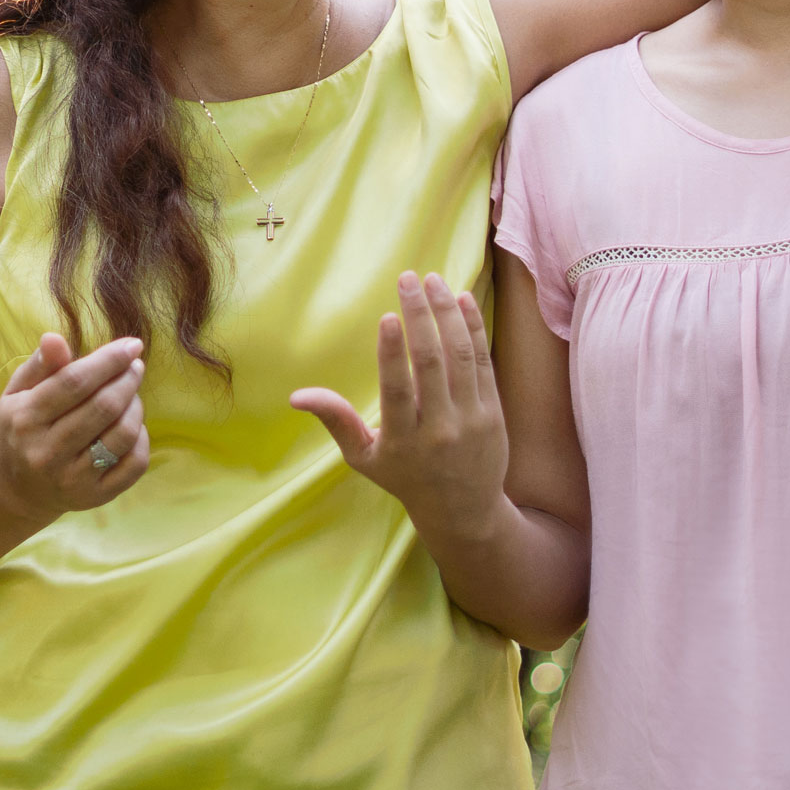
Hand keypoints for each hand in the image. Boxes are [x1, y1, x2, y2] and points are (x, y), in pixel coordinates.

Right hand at [0, 333, 146, 519]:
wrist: (15, 486)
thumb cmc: (22, 425)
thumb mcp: (20, 391)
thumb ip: (41, 365)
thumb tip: (54, 338)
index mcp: (25, 419)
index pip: (75, 382)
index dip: (109, 360)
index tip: (132, 345)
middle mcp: (46, 453)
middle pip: (104, 408)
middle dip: (128, 380)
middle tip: (135, 366)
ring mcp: (72, 479)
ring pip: (122, 435)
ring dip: (136, 406)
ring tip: (131, 393)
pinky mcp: (94, 497)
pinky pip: (134, 465)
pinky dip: (142, 439)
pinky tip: (132, 425)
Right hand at [289, 273, 506, 532]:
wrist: (464, 511)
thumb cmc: (405, 478)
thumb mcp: (364, 458)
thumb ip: (336, 421)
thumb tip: (296, 396)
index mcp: (403, 440)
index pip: (398, 390)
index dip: (392, 353)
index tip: (387, 315)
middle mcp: (439, 429)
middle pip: (431, 363)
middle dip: (420, 315)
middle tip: (408, 278)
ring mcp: (470, 419)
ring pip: (461, 357)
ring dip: (448, 313)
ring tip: (434, 280)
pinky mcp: (493, 411)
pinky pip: (484, 362)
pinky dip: (474, 328)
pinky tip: (462, 300)